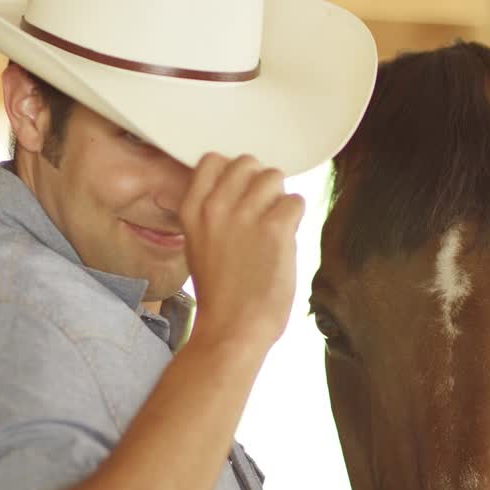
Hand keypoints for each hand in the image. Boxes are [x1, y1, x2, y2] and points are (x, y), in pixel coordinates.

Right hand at [179, 153, 304, 350]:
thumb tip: (243, 191)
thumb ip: (214, 214)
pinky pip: (295, 201)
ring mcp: (245, 215)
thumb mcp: (199, 245)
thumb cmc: (221, 295)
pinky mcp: (274, 229)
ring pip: (274, 177)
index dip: (234, 174)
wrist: (232, 329)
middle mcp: (216, 207)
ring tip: (275, 228)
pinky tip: (285, 241)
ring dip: (280, 199)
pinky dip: (296, 219)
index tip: (241, 193)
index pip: (213, 160)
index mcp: (192, 210)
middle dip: (260, 183)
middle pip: (248, 163)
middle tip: (264, 212)